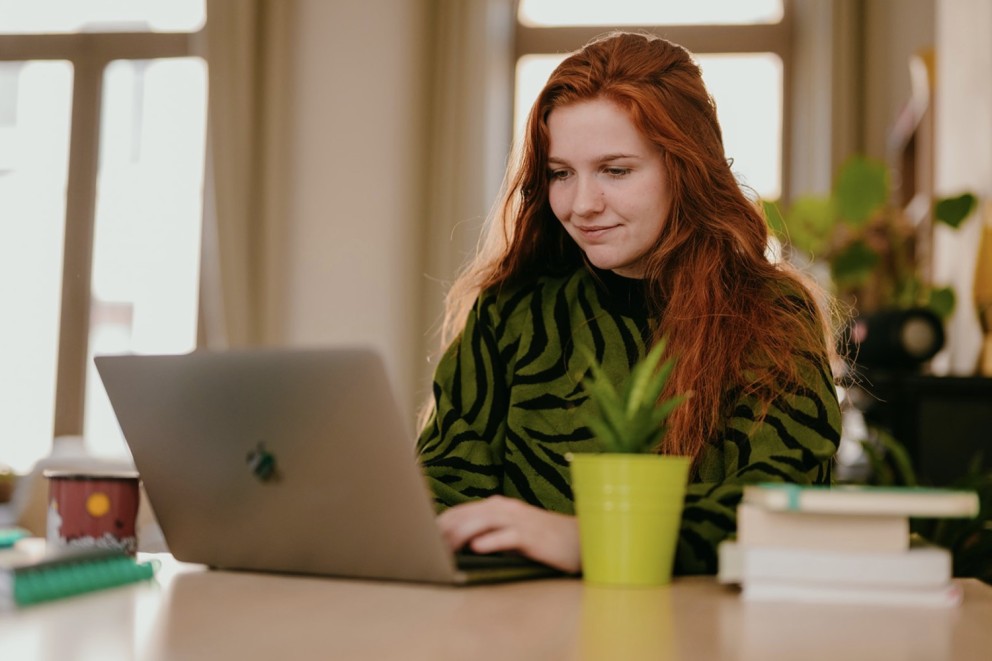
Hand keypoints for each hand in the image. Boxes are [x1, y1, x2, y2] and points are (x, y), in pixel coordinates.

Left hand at [436, 495, 580, 573]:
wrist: (580, 540)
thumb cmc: (544, 541)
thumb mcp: (512, 535)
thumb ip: (489, 535)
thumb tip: (461, 546)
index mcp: (500, 506)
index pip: (464, 511)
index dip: (442, 522)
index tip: (423, 535)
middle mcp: (507, 509)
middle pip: (469, 513)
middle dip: (446, 527)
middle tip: (426, 542)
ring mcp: (520, 520)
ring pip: (485, 521)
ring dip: (462, 533)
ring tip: (444, 546)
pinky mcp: (533, 536)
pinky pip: (509, 536)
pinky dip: (492, 540)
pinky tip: (477, 547)